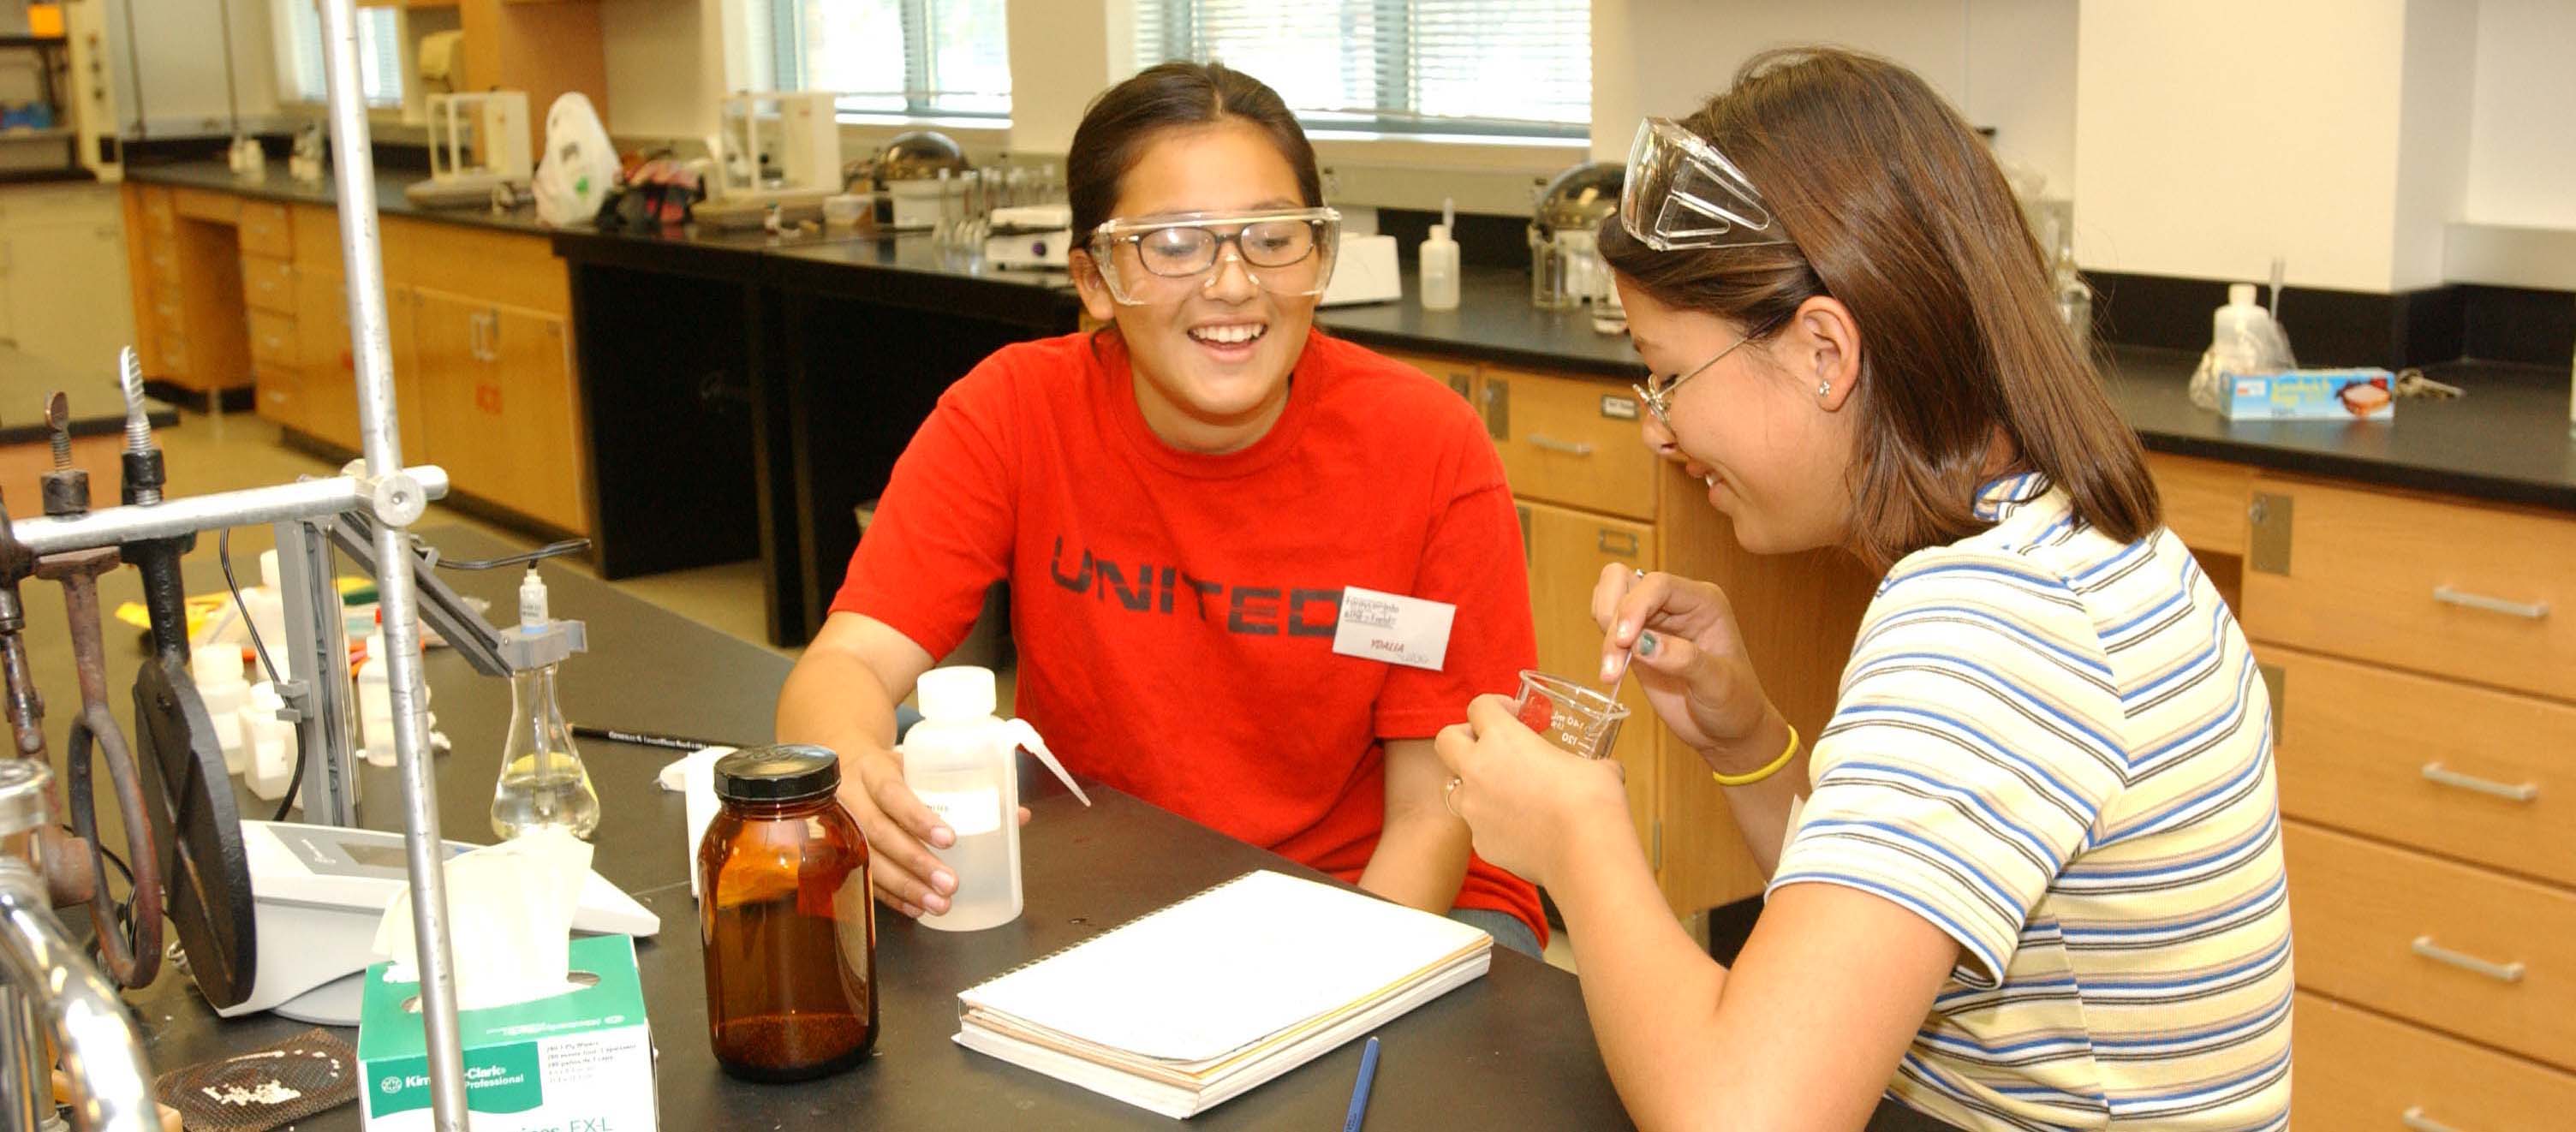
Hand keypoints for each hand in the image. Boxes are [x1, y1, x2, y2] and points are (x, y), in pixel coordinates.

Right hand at [834, 748, 1030, 918]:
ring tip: (938, 903)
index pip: (893, 794)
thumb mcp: (921, 765)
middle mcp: (851, 798)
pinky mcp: (839, 850)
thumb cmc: (894, 768)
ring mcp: (839, 827)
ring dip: (905, 886)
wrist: (844, 763)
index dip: (918, 818)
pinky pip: (863, 877)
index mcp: (873, 770)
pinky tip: (915, 909)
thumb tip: (1019, 815)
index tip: (950, 839)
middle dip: (916, 862)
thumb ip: (965, 787)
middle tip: (950, 884)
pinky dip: (891, 896)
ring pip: (869, 860)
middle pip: (880, 833)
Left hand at [1432, 695, 1629, 887]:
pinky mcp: (1481, 842)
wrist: (1585, 853)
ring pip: (1455, 788)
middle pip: (1446, 740)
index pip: (1479, 706)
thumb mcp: (1596, 767)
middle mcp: (1478, 770)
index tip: (1516, 715)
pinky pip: (1478, 826)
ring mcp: (1475, 809)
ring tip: (1505, 792)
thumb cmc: (1592, 802)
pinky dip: (1492, 823)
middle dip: (1463, 738)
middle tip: (1488, 745)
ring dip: (1473, 785)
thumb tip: (1606, 769)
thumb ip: (1587, 761)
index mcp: (1503, 739)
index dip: (1496, 705)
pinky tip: (1520, 828)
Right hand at [1593, 566, 1785, 770]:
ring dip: (1604, 632)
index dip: (1634, 606)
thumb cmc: (1735, 704)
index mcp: (1703, 602)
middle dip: (1614, 620)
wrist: (1728, 731)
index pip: (1658, 585)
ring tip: (1613, 671)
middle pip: (1626, 585)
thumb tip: (1640, 644)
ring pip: (1611, 598)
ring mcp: (1655, 620)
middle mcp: (1677, 604)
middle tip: (1615, 662)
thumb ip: (1682, 659)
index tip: (1624, 641)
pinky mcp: (1637, 640)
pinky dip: (1603, 643)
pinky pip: (1607, 623)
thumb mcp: (1717, 684)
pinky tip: (1614, 670)